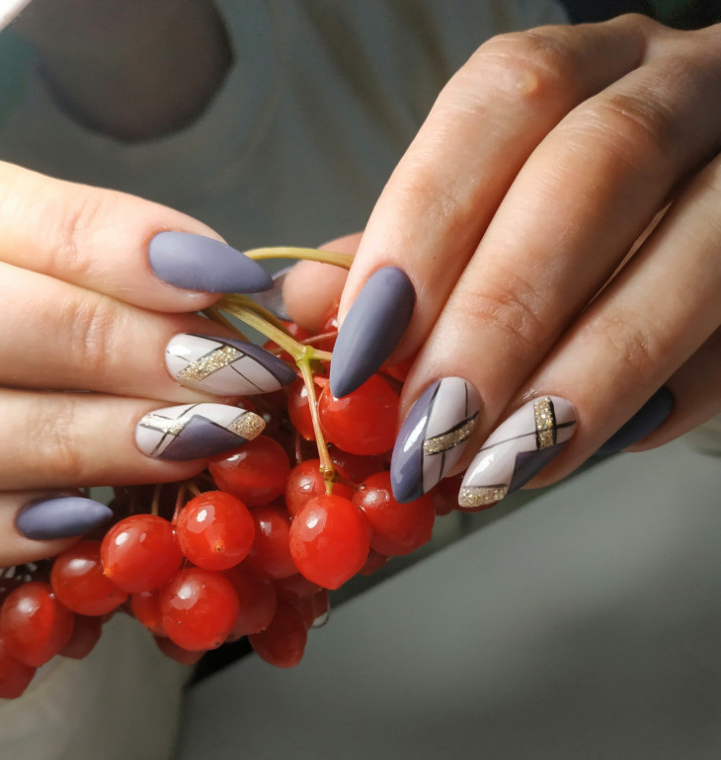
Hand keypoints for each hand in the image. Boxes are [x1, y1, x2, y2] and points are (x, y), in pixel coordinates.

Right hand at [0, 157, 280, 573]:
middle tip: (236, 374)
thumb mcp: (10, 266)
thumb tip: (219, 282)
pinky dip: (13, 528)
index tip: (228, 281)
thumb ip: (87, 264)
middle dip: (115, 346)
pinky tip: (98, 515)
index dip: (116, 244)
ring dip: (91, 438)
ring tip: (201, 439)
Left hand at [287, 15, 720, 505]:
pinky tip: (576, 453)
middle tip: (429, 431)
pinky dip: (655, 405)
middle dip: (498, 317)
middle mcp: (678, 90)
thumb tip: (302, 306)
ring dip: (581, 379)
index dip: (423, 226)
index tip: (362, 346)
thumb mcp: (485, 205)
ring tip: (496, 469)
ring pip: (692, 254)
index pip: (502, 105)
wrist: (714, 200)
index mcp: (581, 70)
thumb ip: (402, 247)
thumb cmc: (574, 209)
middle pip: (594, 172)